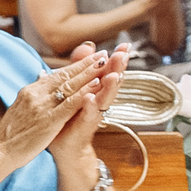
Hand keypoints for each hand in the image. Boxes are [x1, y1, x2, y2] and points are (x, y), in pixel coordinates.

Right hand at [0, 48, 108, 166]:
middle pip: (64, 75)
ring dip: (88, 72)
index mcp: (29, 91)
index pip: (56, 74)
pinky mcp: (49, 120)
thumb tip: (41, 77)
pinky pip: (70, 103)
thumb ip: (33, 94)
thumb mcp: (20, 109)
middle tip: (102, 53)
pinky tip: (96, 84)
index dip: (74, 65)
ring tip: (104, 62)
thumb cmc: (8, 135)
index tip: (90, 57)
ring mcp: (42, 106)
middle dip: (85, 64)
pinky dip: (84, 92)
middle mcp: (35, 94)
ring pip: (69, 85)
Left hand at [47, 42, 126, 167]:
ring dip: (110, 87)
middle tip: (124, 54)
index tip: (125, 45)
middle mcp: (98, 100)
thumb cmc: (70, 114)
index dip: (116, 59)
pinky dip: (90, 107)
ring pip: (104, 98)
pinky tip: (90, 98)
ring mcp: (93, 114)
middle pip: (111, 82)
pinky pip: (89, 116)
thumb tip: (87, 45)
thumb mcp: (76, 87)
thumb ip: (81, 67)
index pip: (108, 71)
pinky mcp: (84, 126)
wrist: (65, 146)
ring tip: (114, 75)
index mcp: (96, 89)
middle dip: (119, 68)